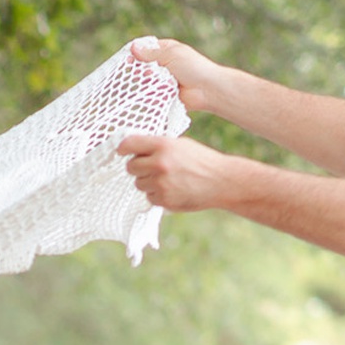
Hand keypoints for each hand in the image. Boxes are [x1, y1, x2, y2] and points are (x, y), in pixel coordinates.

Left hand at [118, 133, 235, 212]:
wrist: (221, 181)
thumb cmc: (202, 160)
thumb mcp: (181, 145)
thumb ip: (158, 146)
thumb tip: (136, 151)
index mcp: (163, 145)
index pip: (130, 144)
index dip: (123, 148)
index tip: (122, 151)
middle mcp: (159, 163)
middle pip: (131, 167)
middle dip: (138, 167)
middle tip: (152, 167)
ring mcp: (161, 183)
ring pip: (139, 184)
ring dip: (148, 182)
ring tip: (168, 179)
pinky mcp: (164, 200)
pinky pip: (149, 197)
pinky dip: (157, 194)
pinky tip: (173, 189)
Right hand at [127, 37, 227, 113]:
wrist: (207, 90)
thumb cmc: (193, 67)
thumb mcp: (170, 55)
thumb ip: (150, 54)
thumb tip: (133, 48)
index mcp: (166, 50)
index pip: (145, 49)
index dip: (135, 53)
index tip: (126, 59)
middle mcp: (164, 64)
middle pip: (143, 66)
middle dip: (140, 70)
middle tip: (143, 74)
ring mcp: (164, 79)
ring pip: (146, 81)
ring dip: (147, 83)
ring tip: (155, 83)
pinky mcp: (164, 94)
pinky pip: (152, 94)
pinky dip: (151, 94)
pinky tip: (154, 93)